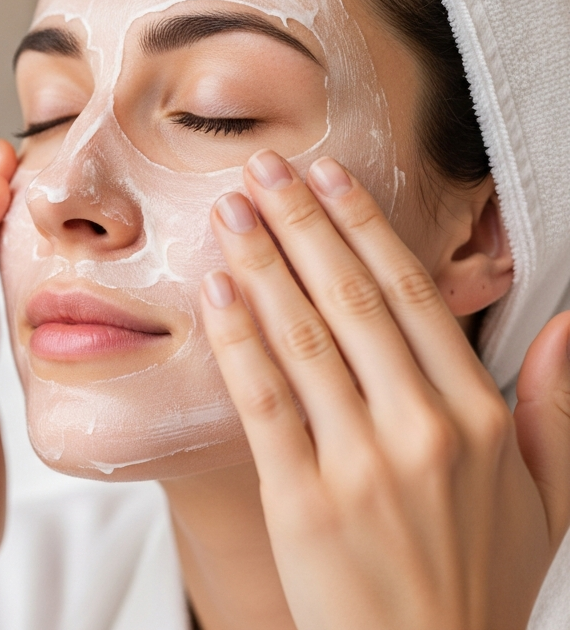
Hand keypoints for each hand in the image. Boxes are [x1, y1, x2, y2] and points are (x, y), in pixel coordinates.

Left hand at [200, 151, 569, 629]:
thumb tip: (567, 322)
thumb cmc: (477, 581)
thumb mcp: (548, 497)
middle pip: (353, 300)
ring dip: (263, 263)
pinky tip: (216, 290)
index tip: (332, 177)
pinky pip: (263, 401)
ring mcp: (361, 464)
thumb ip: (559, 406)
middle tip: (263, 169)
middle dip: (302, 224)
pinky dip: (237, 338)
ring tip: (229, 211)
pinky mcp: (302, 500)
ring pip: (304, 337)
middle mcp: (423, 430)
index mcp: (481, 419)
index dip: (366, 228)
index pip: (415, 297)